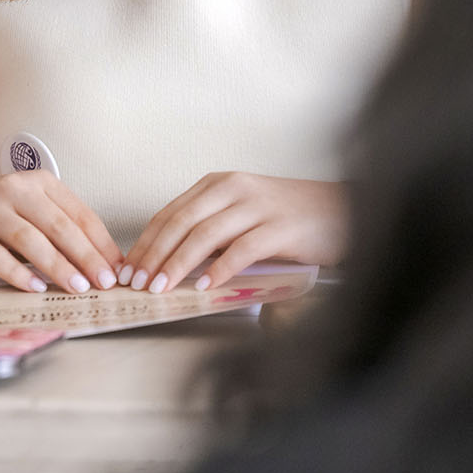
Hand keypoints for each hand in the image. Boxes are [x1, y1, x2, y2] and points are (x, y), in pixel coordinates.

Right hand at [0, 172, 122, 293]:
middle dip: (85, 256)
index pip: (79, 213)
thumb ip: (61, 231)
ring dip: (57, 266)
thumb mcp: (29, 213)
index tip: (117, 269)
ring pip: (30, 239)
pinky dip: (19, 274)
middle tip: (103, 282)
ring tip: (77, 287)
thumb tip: (104, 265)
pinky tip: (36, 288)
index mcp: (37, 182)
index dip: (101, 243)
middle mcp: (13, 190)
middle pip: (58, 225)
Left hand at [122, 174, 347, 292]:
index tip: (128, 269)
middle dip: (154, 255)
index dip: (146, 242)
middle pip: (181, 222)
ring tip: (161, 288)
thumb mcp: (242, 215)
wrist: (345, 210)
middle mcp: (234, 188)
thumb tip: (170, 264)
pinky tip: (205, 287)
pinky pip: (242, 249)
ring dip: (178, 264)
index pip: (170, 213)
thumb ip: (211, 231)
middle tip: (137, 283)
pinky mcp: (280, 227)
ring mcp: (258, 206)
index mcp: (218, 184)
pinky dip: (220, 269)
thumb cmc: (289, 218)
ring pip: (205, 235)